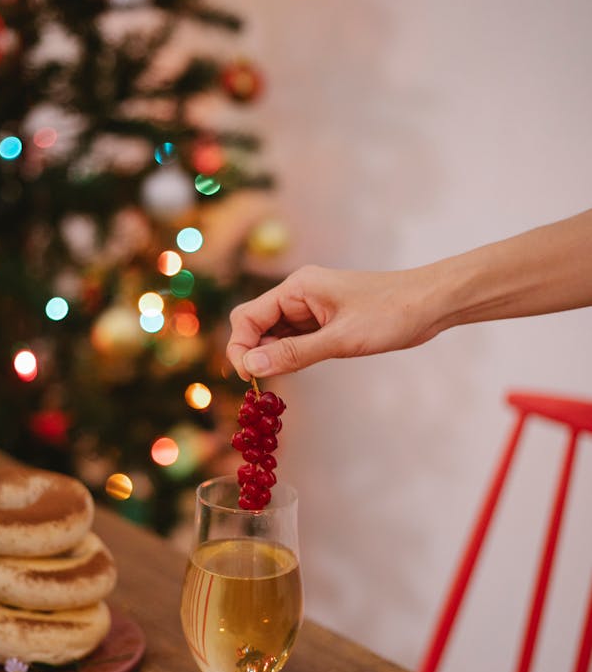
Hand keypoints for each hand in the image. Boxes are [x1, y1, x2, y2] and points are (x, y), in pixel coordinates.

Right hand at [227, 263, 441, 379]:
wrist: (431, 304)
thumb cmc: (391, 315)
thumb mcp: (341, 340)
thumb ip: (294, 354)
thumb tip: (252, 367)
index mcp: (297, 288)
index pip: (248, 317)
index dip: (240, 348)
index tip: (248, 379)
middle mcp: (298, 294)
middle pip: (255, 325)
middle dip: (252, 353)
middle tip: (261, 383)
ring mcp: (311, 308)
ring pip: (274, 334)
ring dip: (271, 356)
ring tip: (280, 380)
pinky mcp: (325, 321)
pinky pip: (294, 339)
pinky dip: (289, 355)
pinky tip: (297, 370)